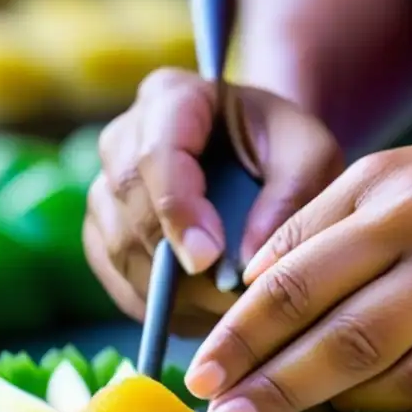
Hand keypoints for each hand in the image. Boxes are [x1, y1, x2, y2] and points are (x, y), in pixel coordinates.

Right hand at [83, 68, 342, 335]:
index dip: (176, 210)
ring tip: (224, 310)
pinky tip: (201, 313)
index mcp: (170, 97)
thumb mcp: (309, 155)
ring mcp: (104, 189)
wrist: (256, 162)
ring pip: (116, 247)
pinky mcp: (102, 236)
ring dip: (167, 290)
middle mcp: (121, 138)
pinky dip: (156, 307)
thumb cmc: (284, 150)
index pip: (155, 154)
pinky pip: (114, 279)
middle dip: (173, 258)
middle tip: (227, 299)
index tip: (208, 258)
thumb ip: (292, 194)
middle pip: (126, 203)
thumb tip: (247, 262)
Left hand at [185, 131, 411, 411]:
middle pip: (347, 343)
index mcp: (397, 209)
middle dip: (275, 391)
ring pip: (403, 382)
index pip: (301, 283)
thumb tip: (246, 289)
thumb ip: (306, 229)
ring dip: (336, 407)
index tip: (201, 375)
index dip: (243, 336)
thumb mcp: (372, 176)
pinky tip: (359, 407)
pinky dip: (398, 410)